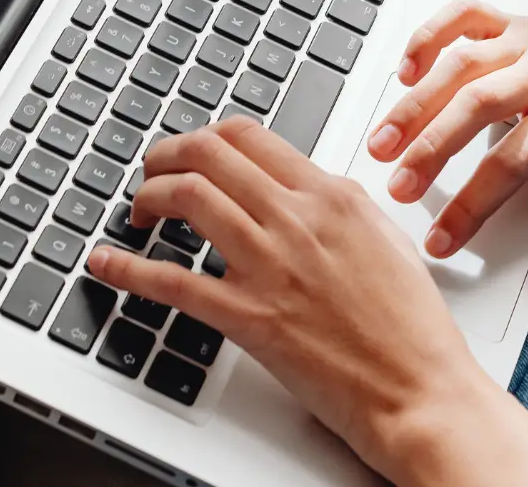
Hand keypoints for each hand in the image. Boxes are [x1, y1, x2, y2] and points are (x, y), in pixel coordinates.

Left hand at [87, 119, 527, 486]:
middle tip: (152, 173)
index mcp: (332, 196)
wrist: (421, 390)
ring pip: (188, 196)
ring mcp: (271, 265)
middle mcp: (298, 219)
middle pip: (207, 153)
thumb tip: (300, 189)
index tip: (191, 154)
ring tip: (139, 211)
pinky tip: (106, 263)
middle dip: (165, 156)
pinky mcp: (250, 317)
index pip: (248, 136)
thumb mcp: (384, 240)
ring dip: (148, 196)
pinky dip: (128, 268)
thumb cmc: (412, 328)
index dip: (204, 138)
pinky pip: (172, 281)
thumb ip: (338, 207)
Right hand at [368, 0, 527, 290]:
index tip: (441, 239)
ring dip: (414, 102)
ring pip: (458, 64)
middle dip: (428, 150)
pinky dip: (430, 35)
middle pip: (472, 107)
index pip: (510, 165)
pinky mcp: (516, 21)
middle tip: (397, 187)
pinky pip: (464, 16)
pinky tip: (407, 69)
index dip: (470, 206)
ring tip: (383, 139)